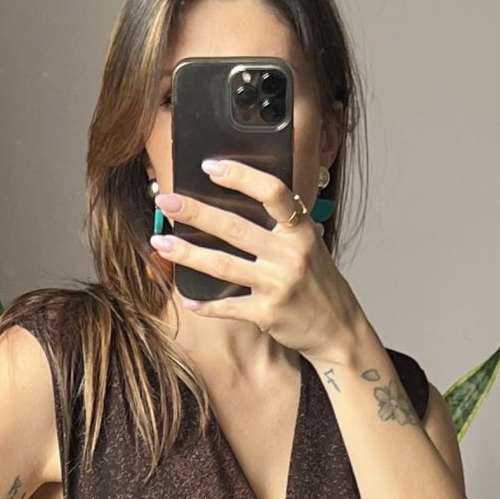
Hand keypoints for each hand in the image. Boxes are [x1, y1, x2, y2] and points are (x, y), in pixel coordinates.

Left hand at [149, 158, 362, 363]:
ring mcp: (278, 286)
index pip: (272, 192)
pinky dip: (206, 304)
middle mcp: (291, 256)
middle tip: (166, 202)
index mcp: (302, 231)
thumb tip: (237, 201)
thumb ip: (282, 226)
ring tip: (160, 243)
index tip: (210, 167)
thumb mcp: (310, 246)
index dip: (240, 176)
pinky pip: (228, 306)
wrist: (339, 331)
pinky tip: (188, 299)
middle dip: (195, 213)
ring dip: (187, 254)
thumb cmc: (319, 285)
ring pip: (223, 265)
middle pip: (235, 227)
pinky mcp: (267, 314)